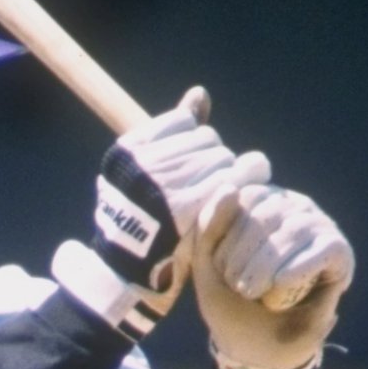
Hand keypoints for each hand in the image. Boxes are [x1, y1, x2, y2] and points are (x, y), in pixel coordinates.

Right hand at [53, 87, 237, 336]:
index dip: (193, 146)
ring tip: (226, 195)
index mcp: (129, 151)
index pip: (183, 123)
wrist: (128, 274)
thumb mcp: (146, 172)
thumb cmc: (142, 220)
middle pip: (206, 140)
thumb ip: (174, 130)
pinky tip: (238, 198)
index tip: (191, 171)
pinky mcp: (186, 207)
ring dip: (231, 175)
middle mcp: (143, 164)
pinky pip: (228, 180)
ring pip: (222, 158)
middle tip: (214, 186)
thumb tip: (200, 94)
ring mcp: (163, 185)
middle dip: (214, 161)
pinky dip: (239, 188)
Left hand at [192, 165, 353, 368]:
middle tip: (238, 288)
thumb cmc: (230, 303)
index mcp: (257, 202)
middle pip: (267, 212)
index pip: (242, 198)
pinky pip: (322, 248)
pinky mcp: (338, 250)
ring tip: (255, 294)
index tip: (219, 272)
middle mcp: (289, 204)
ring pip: (293, 229)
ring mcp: (316, 224)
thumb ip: (208, 228)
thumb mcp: (207, 267)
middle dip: (244, 255)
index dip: (225, 237)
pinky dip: (299, 269)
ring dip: (267, 266)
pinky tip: (282, 287)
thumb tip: (230, 188)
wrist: (256, 348)